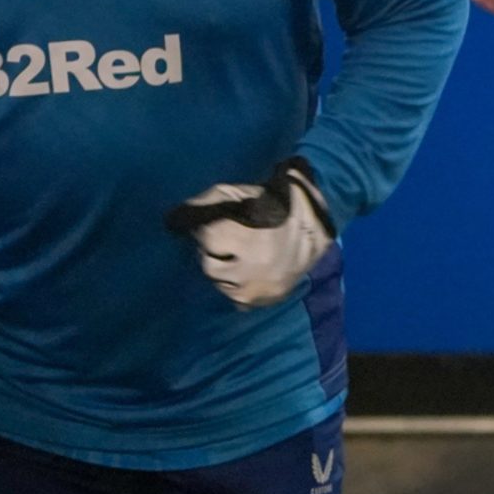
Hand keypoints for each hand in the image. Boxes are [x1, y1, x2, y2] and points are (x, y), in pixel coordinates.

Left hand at [166, 159, 336, 307]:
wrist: (315, 218)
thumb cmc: (271, 200)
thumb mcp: (237, 192)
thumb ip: (205, 203)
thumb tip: (177, 218)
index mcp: (243, 235)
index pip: (206, 240)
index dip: (207, 233)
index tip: (213, 227)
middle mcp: (250, 265)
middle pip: (211, 267)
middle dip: (214, 254)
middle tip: (225, 243)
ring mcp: (260, 285)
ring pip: (224, 286)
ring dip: (225, 272)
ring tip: (238, 257)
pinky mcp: (270, 296)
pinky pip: (241, 300)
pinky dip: (239, 288)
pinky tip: (245, 274)